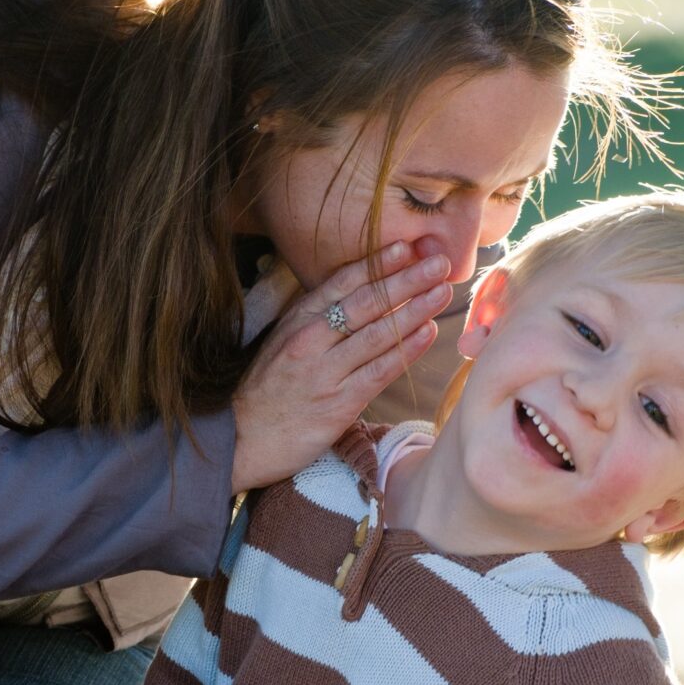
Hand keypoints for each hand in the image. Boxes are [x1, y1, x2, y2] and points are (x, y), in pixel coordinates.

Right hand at [230, 242, 452, 492]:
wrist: (242, 437)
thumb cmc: (267, 389)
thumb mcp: (282, 341)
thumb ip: (316, 319)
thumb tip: (357, 295)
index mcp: (297, 319)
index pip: (342, 283)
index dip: (377, 263)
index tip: (406, 247)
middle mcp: (311, 339)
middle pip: (366, 302)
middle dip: (406, 280)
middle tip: (439, 263)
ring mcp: (325, 370)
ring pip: (377, 333)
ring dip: (414, 310)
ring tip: (442, 292)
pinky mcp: (339, 402)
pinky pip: (379, 370)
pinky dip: (405, 349)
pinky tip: (427, 333)